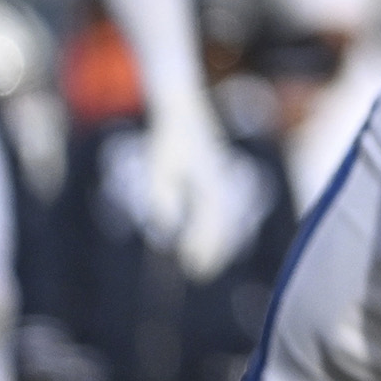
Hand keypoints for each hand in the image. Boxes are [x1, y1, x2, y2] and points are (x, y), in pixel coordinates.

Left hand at [141, 102, 244, 282]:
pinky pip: (216, 208)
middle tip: (201, 273)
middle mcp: (220, 182)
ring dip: (213, 239)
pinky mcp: (213, 176)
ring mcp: (219, 178)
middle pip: (220, 223)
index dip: (203, 246)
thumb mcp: (160, 168)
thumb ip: (163, 198)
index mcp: (211, 181)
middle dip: (212, 248)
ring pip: (221, 217)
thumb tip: (165, 229)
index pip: (210, 222)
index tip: (194, 267)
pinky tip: (203, 235)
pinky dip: (212, 225)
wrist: (183, 107)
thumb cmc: (169, 137)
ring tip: (204, 261)